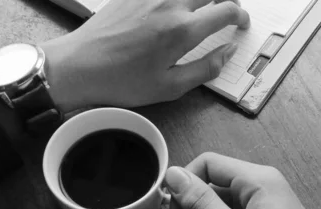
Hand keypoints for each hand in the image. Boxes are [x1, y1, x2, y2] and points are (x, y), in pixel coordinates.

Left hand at [40, 0, 249, 111]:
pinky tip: (172, 9)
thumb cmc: (122, 81)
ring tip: (200, 10)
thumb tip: (228, 52)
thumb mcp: (170, 87)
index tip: (241, 23)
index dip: (241, 15)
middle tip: (226, 11)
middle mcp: (170, 4)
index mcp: (183, 30)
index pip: (226, 9)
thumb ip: (205, 68)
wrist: (80, 66)